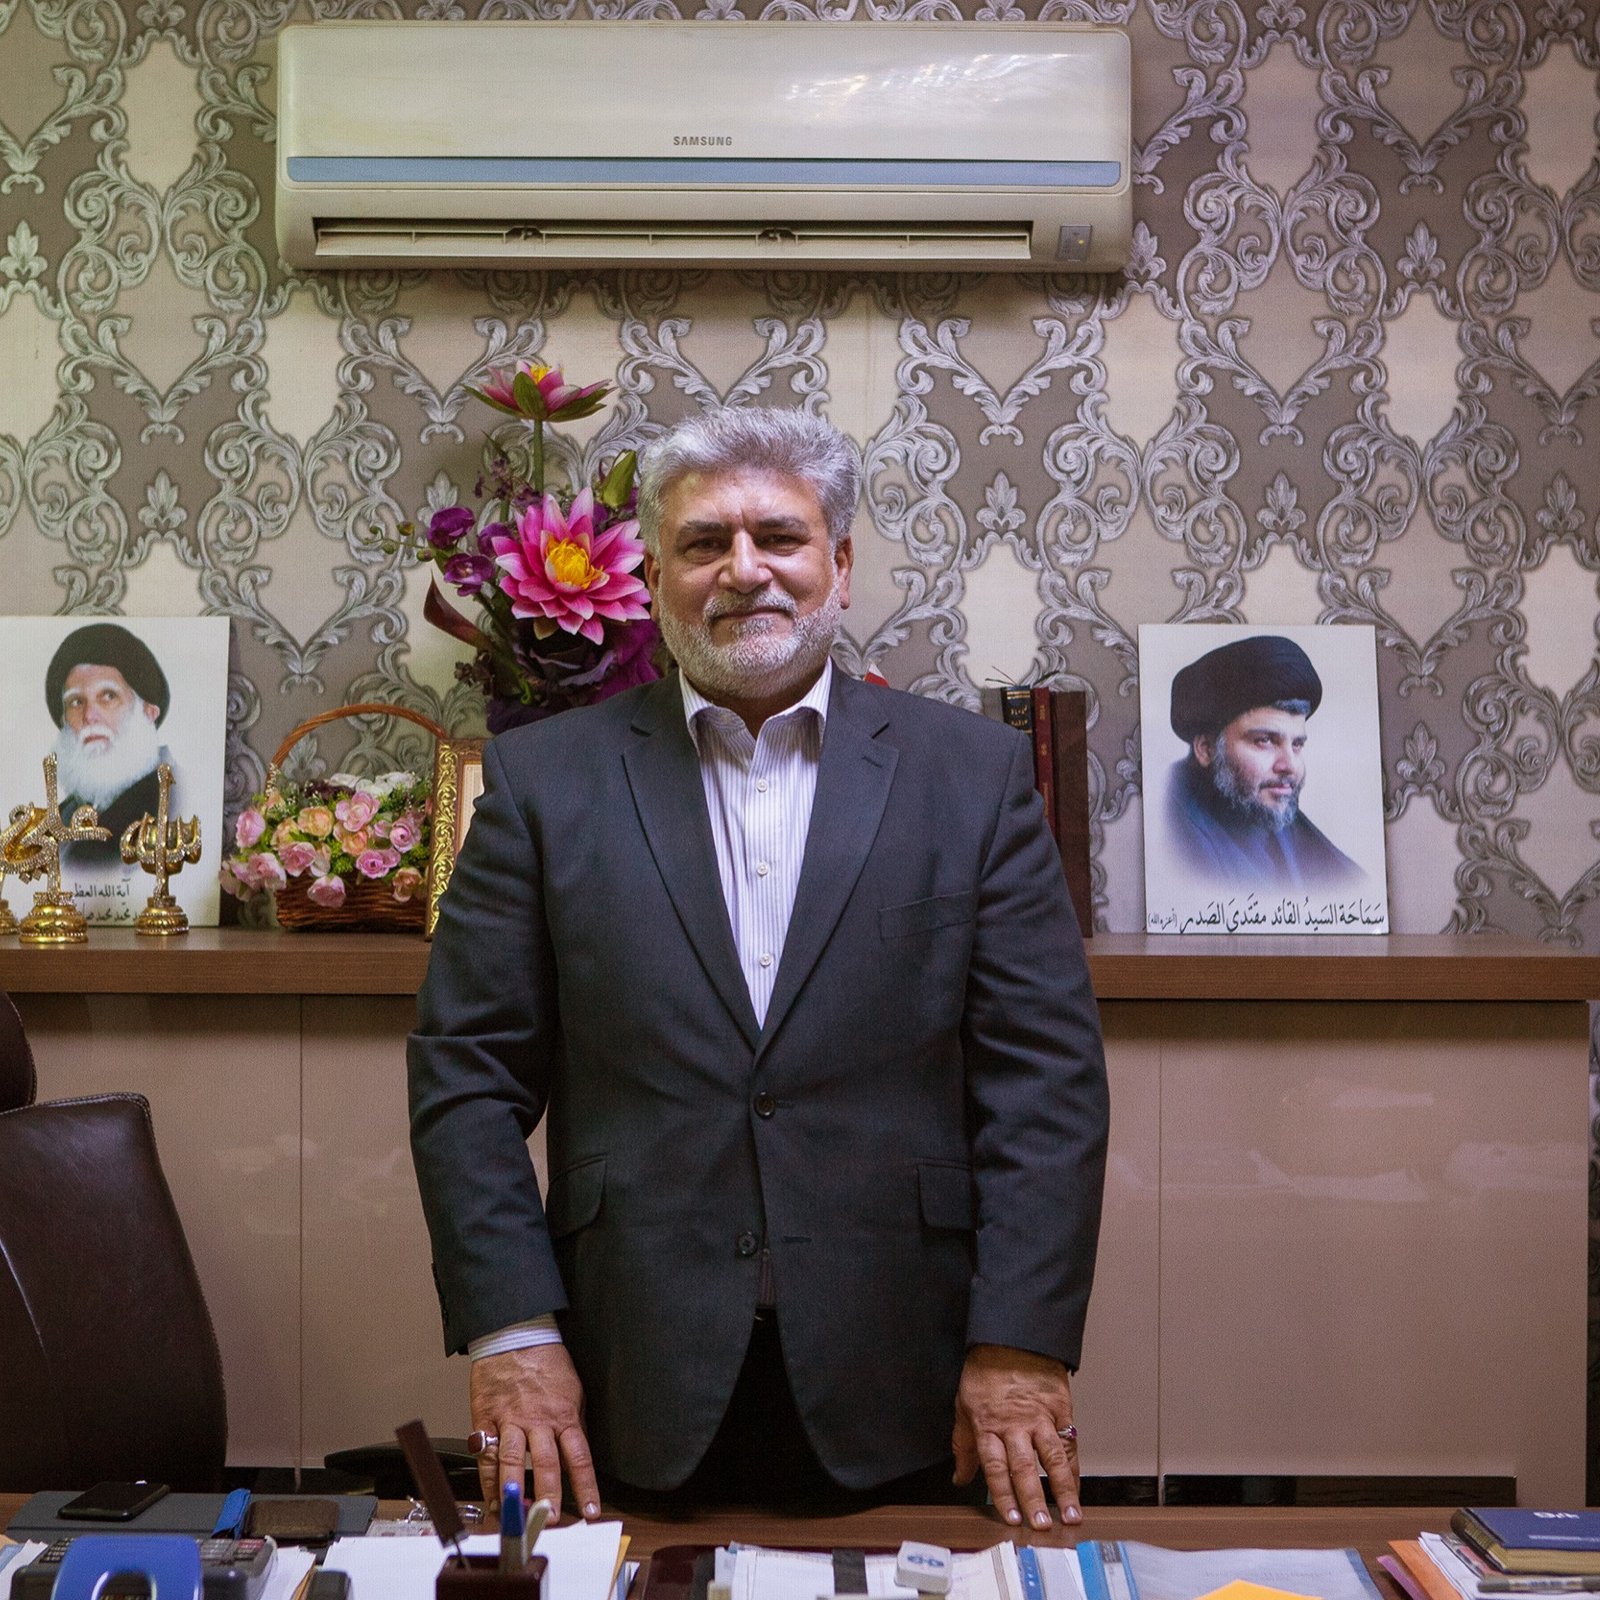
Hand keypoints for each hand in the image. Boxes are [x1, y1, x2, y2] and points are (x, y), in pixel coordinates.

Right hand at [470, 1344, 600, 1522]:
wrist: (514, 1335)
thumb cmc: (546, 1361)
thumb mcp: (573, 1389)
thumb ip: (573, 1423)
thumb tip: (577, 1455)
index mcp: (563, 1414)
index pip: (579, 1456)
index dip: (585, 1485)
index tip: (590, 1510)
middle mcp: (537, 1420)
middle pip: (546, 1463)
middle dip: (549, 1495)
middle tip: (552, 1520)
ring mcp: (509, 1421)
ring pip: (513, 1463)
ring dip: (516, 1493)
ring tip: (518, 1517)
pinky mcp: (485, 1420)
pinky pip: (485, 1455)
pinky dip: (487, 1481)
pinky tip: (492, 1500)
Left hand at [952, 1344, 1079, 1529]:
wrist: (1012, 1338)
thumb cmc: (985, 1372)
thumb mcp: (963, 1406)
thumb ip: (962, 1445)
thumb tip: (959, 1477)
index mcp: (988, 1425)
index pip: (995, 1467)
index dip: (1003, 1495)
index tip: (1011, 1518)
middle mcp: (1014, 1425)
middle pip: (1023, 1467)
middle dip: (1032, 1499)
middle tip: (1040, 1525)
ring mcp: (1039, 1417)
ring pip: (1052, 1458)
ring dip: (1062, 1490)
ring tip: (1070, 1515)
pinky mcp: (1059, 1408)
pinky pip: (1068, 1442)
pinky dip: (1074, 1467)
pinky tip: (1077, 1487)